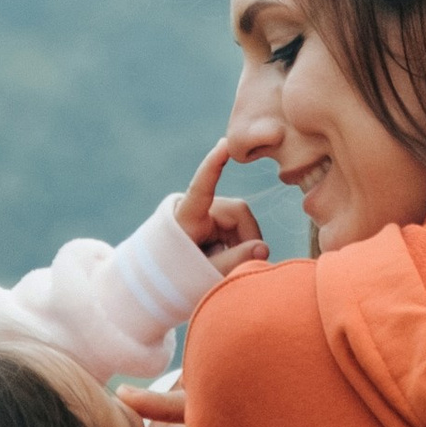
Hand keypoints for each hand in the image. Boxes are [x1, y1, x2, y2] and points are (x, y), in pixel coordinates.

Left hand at [176, 138, 269, 273]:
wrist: (161, 281)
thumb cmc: (176, 277)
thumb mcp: (203, 273)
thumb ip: (234, 261)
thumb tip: (264, 247)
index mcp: (186, 219)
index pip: (201, 188)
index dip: (212, 166)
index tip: (224, 144)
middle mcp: (199, 212)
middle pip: (239, 213)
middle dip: (247, 240)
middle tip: (242, 269)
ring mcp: (208, 217)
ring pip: (242, 225)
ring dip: (242, 248)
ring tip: (224, 270)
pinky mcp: (215, 226)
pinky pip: (238, 232)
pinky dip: (238, 249)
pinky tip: (226, 264)